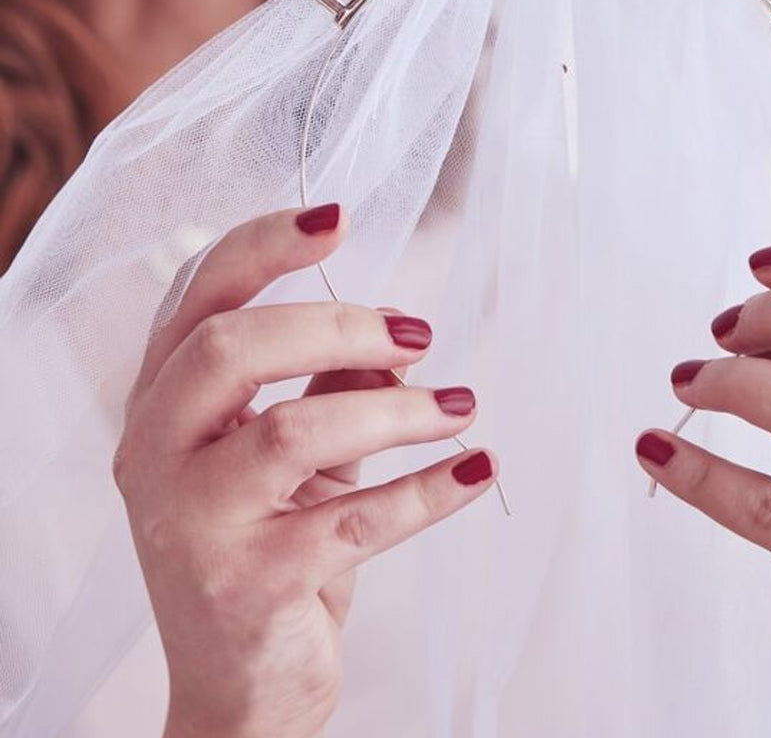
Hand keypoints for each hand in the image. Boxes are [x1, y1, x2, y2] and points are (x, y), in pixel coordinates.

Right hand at [113, 204, 497, 737]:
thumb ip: (329, 384)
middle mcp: (156, 452)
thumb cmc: (267, 546)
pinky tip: (478, 468)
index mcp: (163, 402)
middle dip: (340, 325)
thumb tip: (402, 337)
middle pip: (233, 347)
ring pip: (294, 430)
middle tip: (420, 334)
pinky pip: (351, 520)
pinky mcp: (245, 585)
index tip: (339, 220)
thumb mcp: (293, 455)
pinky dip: (427, 490)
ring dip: (398, 410)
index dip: (265, 247)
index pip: (198, 296)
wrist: (242, 686)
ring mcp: (191, 522)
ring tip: (462, 408)